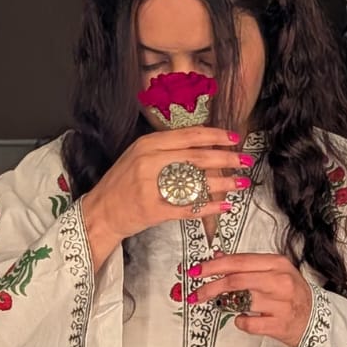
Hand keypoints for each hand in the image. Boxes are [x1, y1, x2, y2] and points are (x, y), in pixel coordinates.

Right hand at [80, 128, 250, 268]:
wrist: (101, 211)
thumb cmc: (123, 183)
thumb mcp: (139, 155)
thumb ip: (167, 148)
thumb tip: (202, 143)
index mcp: (148, 144)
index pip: (189, 136)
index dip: (215, 136)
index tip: (235, 138)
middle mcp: (149, 162)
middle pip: (197, 157)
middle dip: (226, 159)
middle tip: (246, 161)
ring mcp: (151, 186)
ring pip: (195, 182)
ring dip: (223, 183)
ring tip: (241, 183)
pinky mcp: (154, 210)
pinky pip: (188, 207)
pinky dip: (209, 207)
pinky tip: (225, 206)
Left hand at [189, 253, 312, 346]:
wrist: (315, 320)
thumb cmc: (291, 295)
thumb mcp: (273, 272)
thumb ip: (246, 265)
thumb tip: (216, 258)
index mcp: (278, 264)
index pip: (238, 261)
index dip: (213, 266)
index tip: (196, 271)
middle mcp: (281, 282)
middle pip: (236, 281)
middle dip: (211, 287)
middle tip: (196, 294)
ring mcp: (281, 304)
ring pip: (241, 302)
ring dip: (226, 305)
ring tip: (223, 305)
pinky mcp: (279, 325)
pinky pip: (248, 324)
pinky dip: (240, 322)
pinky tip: (244, 319)